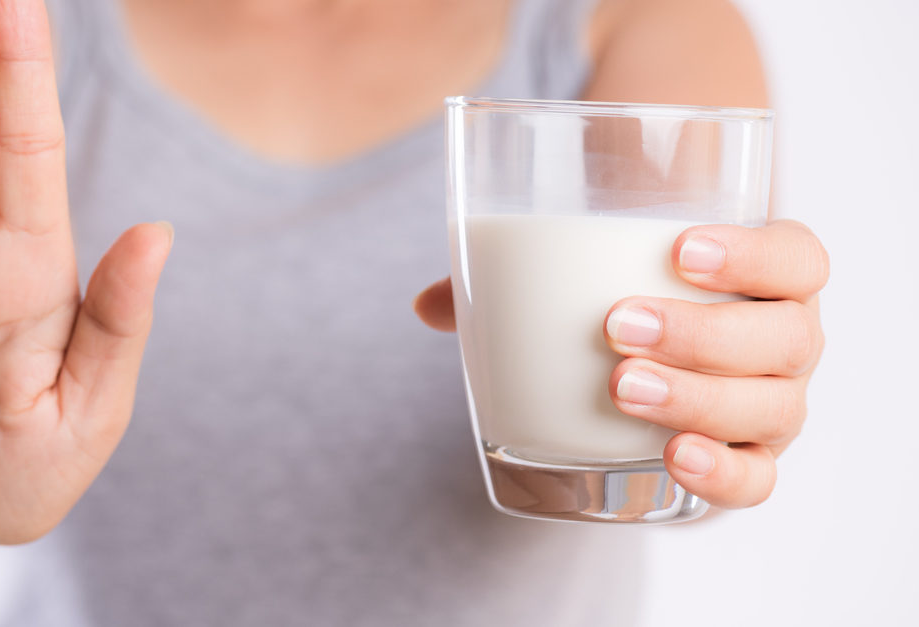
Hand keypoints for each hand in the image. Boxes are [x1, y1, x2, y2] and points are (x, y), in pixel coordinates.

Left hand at [414, 220, 828, 508]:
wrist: (652, 373)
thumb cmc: (625, 301)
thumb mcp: (584, 279)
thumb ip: (516, 282)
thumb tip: (430, 305)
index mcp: (766, 278)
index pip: (796, 258)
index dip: (754, 252)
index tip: (679, 249)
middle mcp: (786, 341)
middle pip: (785, 336)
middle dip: (701, 333)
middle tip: (617, 327)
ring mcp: (775, 405)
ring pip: (772, 407)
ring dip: (698, 397)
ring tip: (621, 387)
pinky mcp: (750, 461)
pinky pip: (757, 479)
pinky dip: (722, 473)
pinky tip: (675, 458)